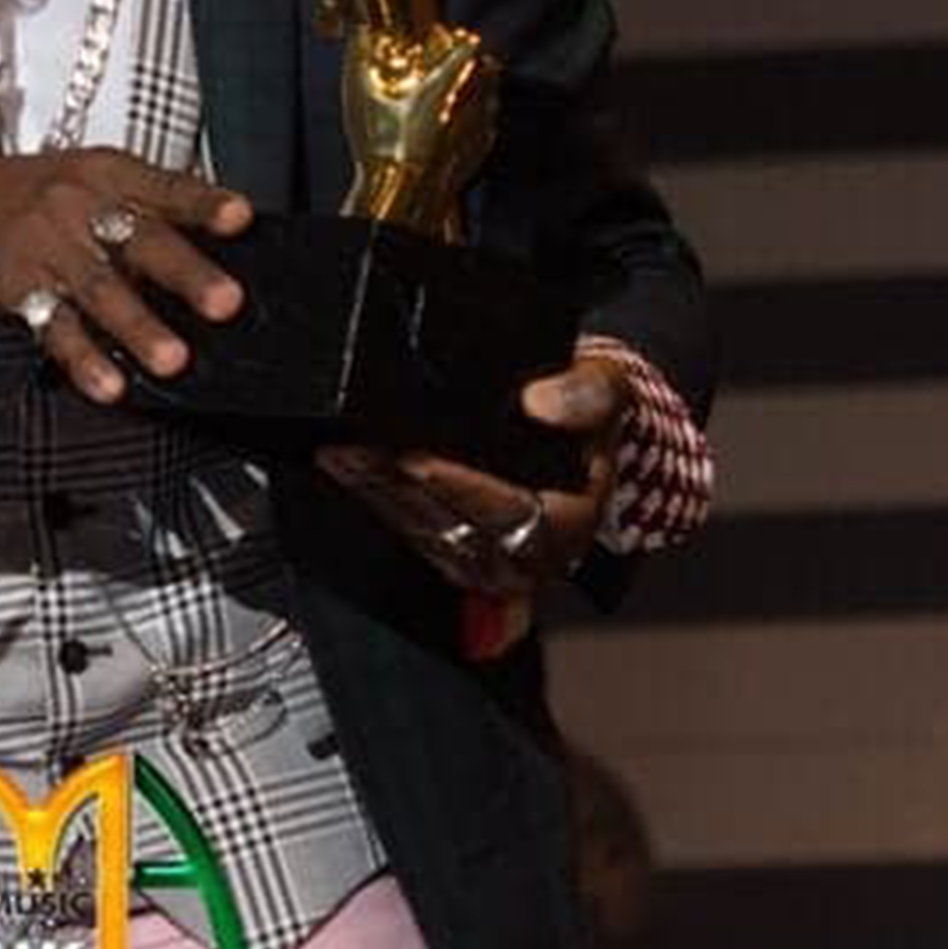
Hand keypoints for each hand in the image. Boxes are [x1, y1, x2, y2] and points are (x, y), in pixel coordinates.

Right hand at [0, 151, 251, 407]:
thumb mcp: (97, 177)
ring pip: (99, 288)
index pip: (164, 186)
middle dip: (184, 272)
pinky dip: (83, 358)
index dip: (203, 202)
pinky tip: (107, 383)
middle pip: (138, 239)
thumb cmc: (45, 194)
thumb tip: (231, 242)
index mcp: (108, 175)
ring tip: (171, 359)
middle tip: (225, 302)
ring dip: (138, 326)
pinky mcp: (20, 288)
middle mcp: (78, 207)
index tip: (241, 217)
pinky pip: (54, 326)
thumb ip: (154, 205)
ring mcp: (47, 248)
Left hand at [314, 355, 630, 593]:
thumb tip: (543, 403)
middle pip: (454, 528)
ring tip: (341, 455)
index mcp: (573, 522)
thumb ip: (587, 392)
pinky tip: (351, 472)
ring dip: (379, 496)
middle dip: (397, 489)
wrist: (581, 432)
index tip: (413, 458)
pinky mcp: (463, 556)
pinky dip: (380, 503)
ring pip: (427, 535)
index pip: (508, 513)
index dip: (458, 486)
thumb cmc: (590, 412)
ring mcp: (495, 561)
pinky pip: (416, 535)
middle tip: (351, 451)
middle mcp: (532, 553)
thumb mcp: (606, 387)